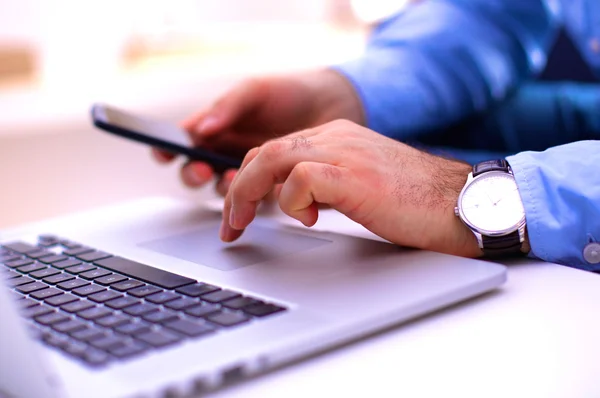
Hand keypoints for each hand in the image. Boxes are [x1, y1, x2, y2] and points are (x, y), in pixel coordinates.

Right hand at [153, 69, 363, 195]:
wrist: (332, 105)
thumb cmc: (291, 92)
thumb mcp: (256, 91)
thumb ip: (228, 107)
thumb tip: (202, 128)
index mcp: (217, 125)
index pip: (183, 139)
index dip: (166, 147)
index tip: (162, 153)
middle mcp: (227, 149)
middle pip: (196, 170)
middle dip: (193, 172)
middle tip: (202, 169)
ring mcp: (247, 169)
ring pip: (221, 187)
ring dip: (219, 186)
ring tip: (228, 178)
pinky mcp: (270, 184)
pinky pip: (253, 197)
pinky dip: (250, 197)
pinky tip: (256, 190)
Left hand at [220, 120, 482, 257]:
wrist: (462, 203)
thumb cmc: (416, 203)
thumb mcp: (360, 186)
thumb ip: (328, 185)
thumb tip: (298, 204)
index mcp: (337, 138)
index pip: (275, 149)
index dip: (248, 181)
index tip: (238, 213)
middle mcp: (337, 137)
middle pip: (264, 152)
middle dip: (236, 190)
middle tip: (230, 225)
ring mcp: (345, 152)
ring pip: (272, 158)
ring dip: (246, 194)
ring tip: (242, 224)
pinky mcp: (354, 175)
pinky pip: (300, 178)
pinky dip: (291, 202)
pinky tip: (310, 220)